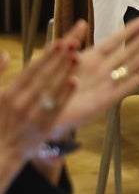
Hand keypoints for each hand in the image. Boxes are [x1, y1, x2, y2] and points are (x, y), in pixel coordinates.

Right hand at [0, 34, 78, 164]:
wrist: (0, 152)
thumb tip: (6, 53)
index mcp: (10, 93)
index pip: (32, 69)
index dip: (46, 54)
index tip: (59, 41)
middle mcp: (21, 102)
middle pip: (45, 75)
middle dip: (60, 57)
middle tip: (74, 40)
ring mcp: (33, 114)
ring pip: (52, 89)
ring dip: (64, 72)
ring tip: (77, 56)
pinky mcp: (44, 127)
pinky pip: (57, 108)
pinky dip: (65, 94)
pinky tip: (74, 81)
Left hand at [49, 17, 138, 139]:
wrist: (39, 114)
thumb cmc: (46, 88)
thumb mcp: (56, 60)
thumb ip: (69, 42)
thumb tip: (82, 22)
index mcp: (90, 59)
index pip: (114, 41)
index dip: (129, 31)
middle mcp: (101, 70)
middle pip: (127, 51)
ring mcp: (105, 84)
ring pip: (130, 65)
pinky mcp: (105, 101)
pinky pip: (125, 88)